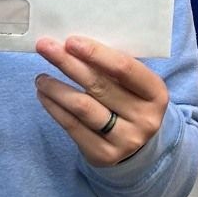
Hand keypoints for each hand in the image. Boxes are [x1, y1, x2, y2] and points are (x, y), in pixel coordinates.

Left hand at [34, 35, 168, 167]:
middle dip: (68, 63)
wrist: (138, 144)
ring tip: (40, 78)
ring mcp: (125, 140)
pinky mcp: (104, 155)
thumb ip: (113, 67)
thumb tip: (72, 46)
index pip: (125, 69)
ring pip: (82, 108)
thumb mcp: (134, 84)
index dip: (96, 53)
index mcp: (156, 94)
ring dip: (56, 88)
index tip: (70, 41)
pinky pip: (72, 127)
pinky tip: (44, 95)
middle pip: (99, 86)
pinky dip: (54, 107)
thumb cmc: (130, 101)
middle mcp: (145, 119)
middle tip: (45, 47)